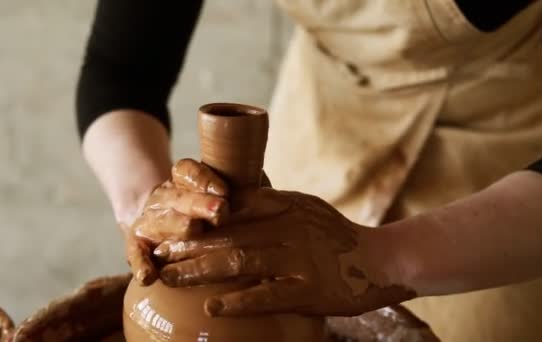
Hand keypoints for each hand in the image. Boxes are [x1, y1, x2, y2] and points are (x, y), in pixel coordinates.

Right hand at [123, 159, 229, 284]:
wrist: (158, 220)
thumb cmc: (203, 210)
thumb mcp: (219, 195)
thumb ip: (240, 191)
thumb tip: (270, 193)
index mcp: (182, 182)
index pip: (188, 171)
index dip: (204, 179)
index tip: (225, 190)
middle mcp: (164, 198)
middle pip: (179, 196)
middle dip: (199, 203)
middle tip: (220, 211)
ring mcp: (148, 220)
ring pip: (160, 220)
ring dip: (176, 225)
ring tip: (192, 230)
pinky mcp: (137, 246)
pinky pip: (135, 254)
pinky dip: (141, 265)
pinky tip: (148, 277)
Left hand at [154, 187, 415, 316]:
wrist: (382, 258)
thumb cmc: (337, 235)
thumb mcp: (305, 207)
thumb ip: (270, 204)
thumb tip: (231, 204)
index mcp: (285, 206)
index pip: (232, 208)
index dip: (198, 219)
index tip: (172, 227)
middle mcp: (288, 228)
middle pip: (228, 236)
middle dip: (189, 246)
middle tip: (159, 255)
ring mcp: (298, 259)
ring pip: (239, 262)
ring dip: (201, 271)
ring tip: (171, 278)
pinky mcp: (309, 290)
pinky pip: (267, 296)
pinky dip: (238, 302)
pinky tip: (212, 307)